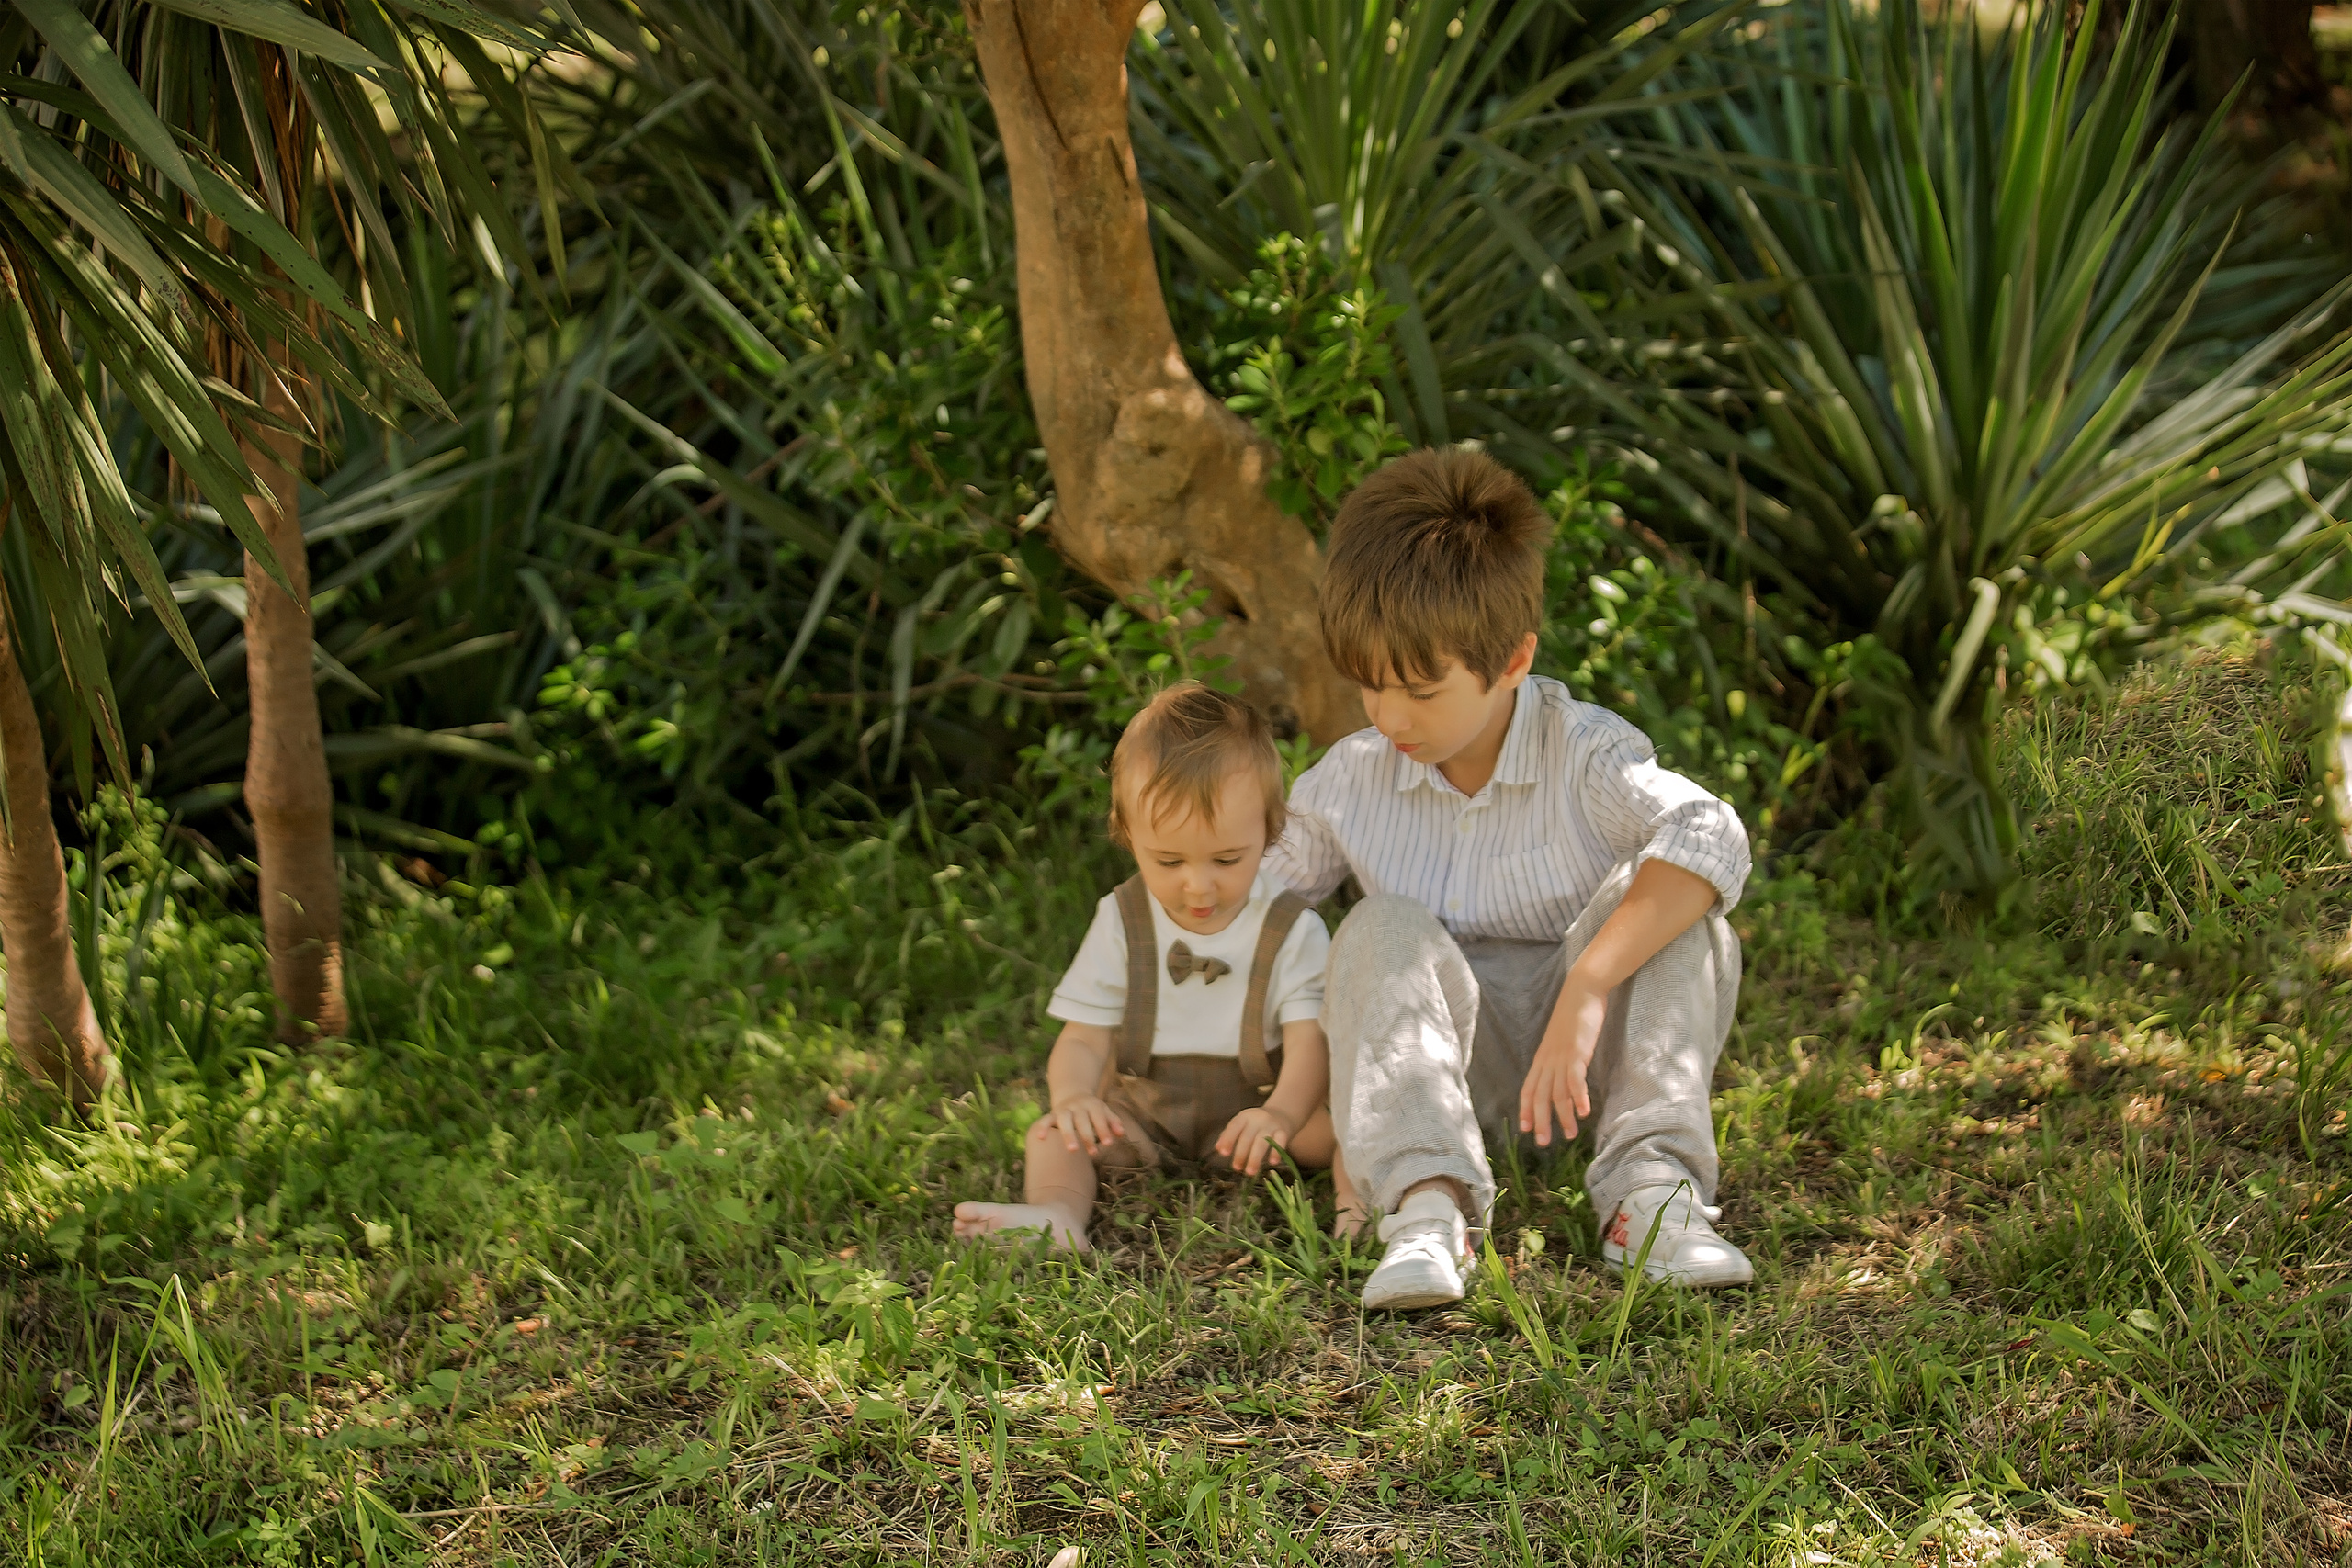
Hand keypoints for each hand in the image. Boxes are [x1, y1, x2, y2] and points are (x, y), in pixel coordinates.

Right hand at [1049, 1094, 1125, 1156]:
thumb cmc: (1092, 1110)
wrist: (1072, 1093)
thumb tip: (1121, 1133)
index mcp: (1092, 1105)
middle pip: (1082, 1120)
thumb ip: (1113, 1122)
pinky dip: (1042, 1127)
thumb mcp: (1104, 1111)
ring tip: (1072, 1150)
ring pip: (1065, 1120)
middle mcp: (1077, 1106)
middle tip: (1094, 1153)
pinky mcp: (1052, 1114)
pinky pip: (1046, 1119)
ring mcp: (1064, 1110)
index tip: (1108, 1144)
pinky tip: (1040, 1138)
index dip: (1104, 1130)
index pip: (1099, 1117)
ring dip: (1068, 1134)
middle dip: (1088, 1136)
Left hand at [1215, 1105, 1298, 1175]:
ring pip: (1263, 1141)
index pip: (1234, 1127)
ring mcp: (1271, 1125)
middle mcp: (1257, 1119)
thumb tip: (1218, 1148)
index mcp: (1244, 1117)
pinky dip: (1277, 1152)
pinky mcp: (1283, 1131)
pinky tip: (1272, 1163)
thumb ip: (1229, 1135)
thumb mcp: (1242, 1125)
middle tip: (1236, 1168)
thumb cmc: (1255, 1124)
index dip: (1228, 1139)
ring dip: (1256, 1158)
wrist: (1281, 1114)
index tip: (1223, 1153)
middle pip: (1248, 1137)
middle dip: (1241, 1154)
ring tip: (1250, 1172)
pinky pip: (1281, 1141)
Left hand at [1520, 976, 1605, 1146]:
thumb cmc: (1573, 1017)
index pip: (1528, 1089)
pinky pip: (1575, 1079)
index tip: (1526, 1130)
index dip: (1526, 1110)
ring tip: (1571, 1134)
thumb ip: (1559, 1059)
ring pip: (1558, 1092)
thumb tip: (1561, 1075)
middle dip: (1541, 1121)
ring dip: (1564, 1116)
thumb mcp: (1561, 1041)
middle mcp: (1547, 1060)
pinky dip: (1578, 1097)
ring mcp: (1561, 1057)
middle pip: (1540, 1096)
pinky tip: (1583, 1112)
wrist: (1581, 991)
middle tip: (1545, 1143)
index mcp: (1542, 1059)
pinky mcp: (1577, 1051)